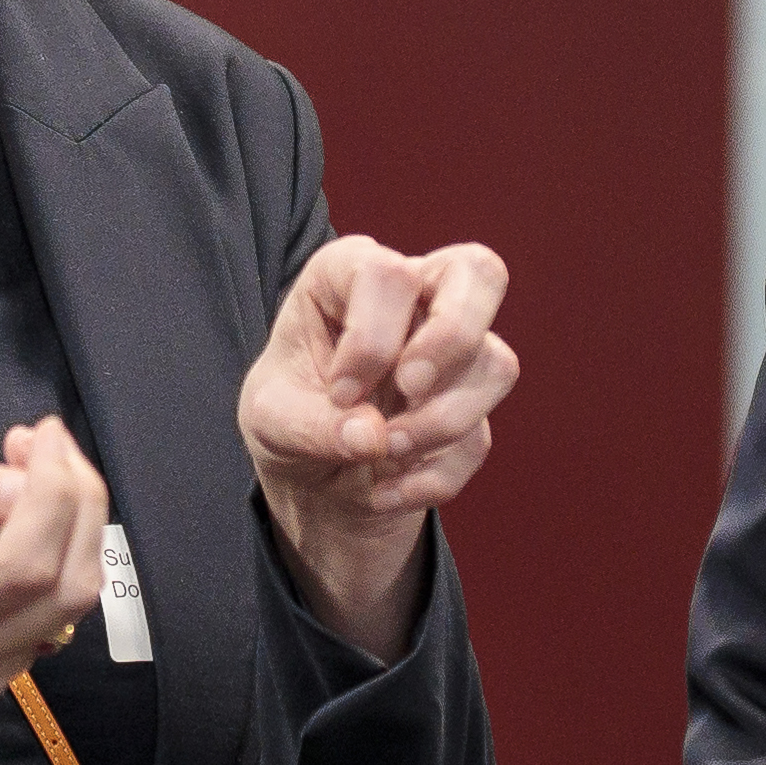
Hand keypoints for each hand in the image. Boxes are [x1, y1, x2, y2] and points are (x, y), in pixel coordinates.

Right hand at [0, 419, 105, 760]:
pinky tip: (30, 513)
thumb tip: (22, 481)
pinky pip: (59, 610)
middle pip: (65, 584)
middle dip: (76, 498)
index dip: (52, 493)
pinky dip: (64, 551)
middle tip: (42, 442)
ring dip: (77, 522)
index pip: (20, 565)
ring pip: (74, 600)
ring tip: (35, 468)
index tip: (42, 435)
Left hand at [238, 233, 517, 654]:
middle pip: (480, 273)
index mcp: (351, 274)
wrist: (310, 475)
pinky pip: (477, 439)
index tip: (341, 392)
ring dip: (437, 423)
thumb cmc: (287, 416)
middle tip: (408, 386)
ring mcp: (452, 352)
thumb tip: (373, 436)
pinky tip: (384, 491)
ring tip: (384, 452)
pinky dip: (430, 477)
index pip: (389, 275)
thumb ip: (311, 425)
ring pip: (495, 365)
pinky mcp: (468, 408)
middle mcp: (414, 297)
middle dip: (452, 337)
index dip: (371, 341)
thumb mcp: (270, 420)